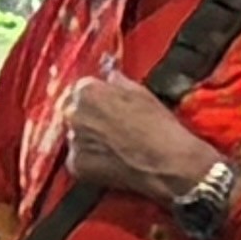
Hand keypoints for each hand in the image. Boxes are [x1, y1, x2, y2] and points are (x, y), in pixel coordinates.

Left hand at [53, 78, 224, 206]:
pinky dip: (91, 161)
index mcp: (86, 91)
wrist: (168, 163)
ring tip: (114, 147)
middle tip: (110, 129)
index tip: (105, 108)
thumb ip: (118, 81)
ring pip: (75, 136)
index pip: (80, 90)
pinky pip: (78, 159)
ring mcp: (73, 140)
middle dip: (88, 118)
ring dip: (88, 139)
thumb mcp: (141, 93)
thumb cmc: (159, 127)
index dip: (95, 100)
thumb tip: (110, 75)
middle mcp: (73, 113)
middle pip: (73, 112)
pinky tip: (112, 161)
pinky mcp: (76, 164)